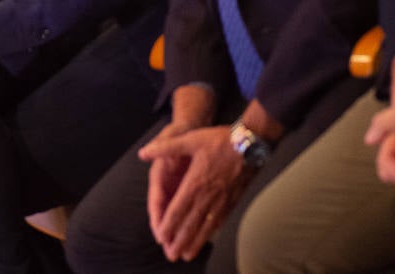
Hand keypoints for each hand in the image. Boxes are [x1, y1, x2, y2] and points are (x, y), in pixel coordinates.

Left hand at [140, 125, 252, 261]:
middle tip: (171, 255)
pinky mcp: (233, 201)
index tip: (161, 238)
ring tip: (186, 255)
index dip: (169, 225)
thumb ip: (166, 147)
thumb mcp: (190, 139)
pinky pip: (220, 222)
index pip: (178, 209)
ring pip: (206, 226)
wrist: (251, 143)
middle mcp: (208, 195)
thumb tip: (143, 152)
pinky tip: (207, 239)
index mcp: (195, 182)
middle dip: (180, 240)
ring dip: (195, 242)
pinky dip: (211, 234)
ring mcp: (222, 200)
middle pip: (191, 223)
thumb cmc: (220, 140)